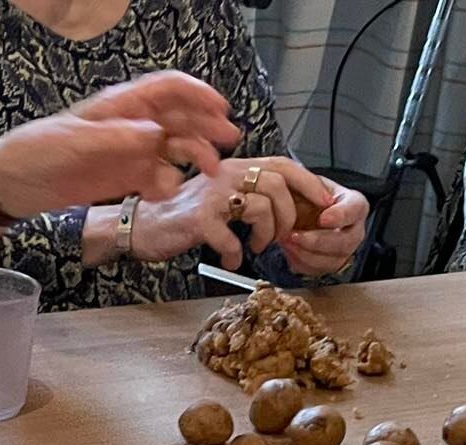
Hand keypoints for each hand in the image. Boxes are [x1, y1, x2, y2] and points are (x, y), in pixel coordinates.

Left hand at [0, 72, 241, 216]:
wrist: (11, 185)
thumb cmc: (35, 152)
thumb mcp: (73, 143)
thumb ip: (116, 139)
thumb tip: (156, 133)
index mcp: (120, 105)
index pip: (168, 89)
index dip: (197, 94)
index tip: (220, 110)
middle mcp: (130, 125)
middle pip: (180, 117)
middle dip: (206, 126)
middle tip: (229, 143)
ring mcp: (129, 152)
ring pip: (173, 148)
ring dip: (194, 156)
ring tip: (209, 173)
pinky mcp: (122, 179)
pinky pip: (155, 179)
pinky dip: (166, 185)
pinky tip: (168, 193)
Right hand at [131, 156, 332, 268]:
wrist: (141, 226)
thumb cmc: (182, 216)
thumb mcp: (221, 198)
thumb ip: (249, 195)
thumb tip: (286, 208)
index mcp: (235, 167)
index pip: (284, 165)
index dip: (309, 183)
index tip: (324, 203)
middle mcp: (225, 173)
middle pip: (278, 185)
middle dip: (288, 217)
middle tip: (279, 236)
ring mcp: (212, 194)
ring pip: (262, 208)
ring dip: (266, 235)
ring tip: (255, 246)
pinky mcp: (199, 219)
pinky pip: (232, 239)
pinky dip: (235, 254)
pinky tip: (229, 258)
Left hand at [278, 176, 369, 276]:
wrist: (299, 210)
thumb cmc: (308, 194)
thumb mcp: (308, 181)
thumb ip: (310, 184)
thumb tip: (314, 194)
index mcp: (355, 204)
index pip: (355, 211)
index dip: (340, 216)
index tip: (323, 218)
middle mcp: (355, 230)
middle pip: (345, 243)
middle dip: (317, 241)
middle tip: (294, 234)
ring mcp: (344, 251)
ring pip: (331, 261)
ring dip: (305, 254)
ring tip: (286, 240)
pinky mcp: (329, 264)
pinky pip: (317, 271)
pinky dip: (300, 262)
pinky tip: (288, 249)